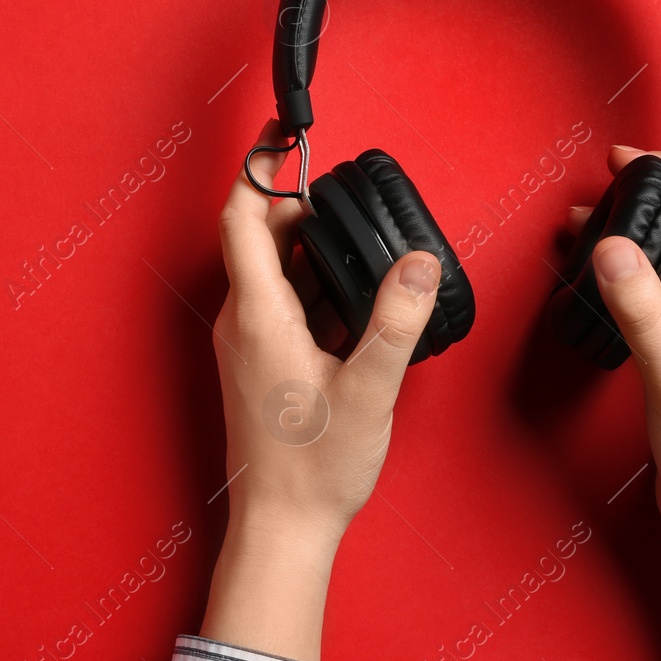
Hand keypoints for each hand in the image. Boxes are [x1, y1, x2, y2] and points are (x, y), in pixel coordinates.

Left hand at [199, 119, 441, 660]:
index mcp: (257, 314)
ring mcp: (247, 343)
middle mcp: (242, 320)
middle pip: (256, 236)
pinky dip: (311, 285)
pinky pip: (279, 303)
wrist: (282, 526)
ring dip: (308, 248)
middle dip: (296, 205)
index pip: (240, 217)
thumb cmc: (313, 467)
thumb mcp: (369, 388)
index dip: (258, 167)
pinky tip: (352, 299)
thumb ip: (395, 320)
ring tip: (356, 242)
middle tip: (343, 195)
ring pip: (270, 271)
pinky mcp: (260, 363)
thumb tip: (419, 263)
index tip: (284, 134)